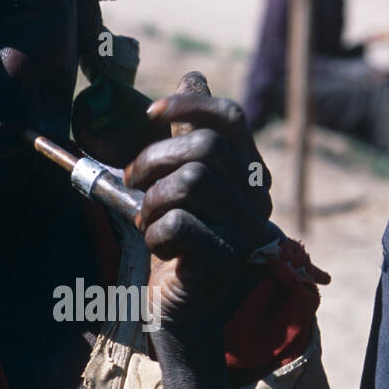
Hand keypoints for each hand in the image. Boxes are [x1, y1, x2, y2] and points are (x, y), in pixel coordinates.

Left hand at [124, 75, 272, 333]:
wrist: (180, 314)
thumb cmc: (177, 248)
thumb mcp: (178, 184)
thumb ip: (186, 137)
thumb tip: (194, 74)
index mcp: (248, 175)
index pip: (231, 118)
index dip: (189, 104)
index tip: (149, 113)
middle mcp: (256, 200)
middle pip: (205, 148)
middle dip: (154, 158)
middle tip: (131, 180)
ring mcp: (247, 230)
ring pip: (193, 181)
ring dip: (153, 199)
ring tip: (147, 220)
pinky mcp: (228, 258)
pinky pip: (180, 223)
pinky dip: (155, 233)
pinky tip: (159, 248)